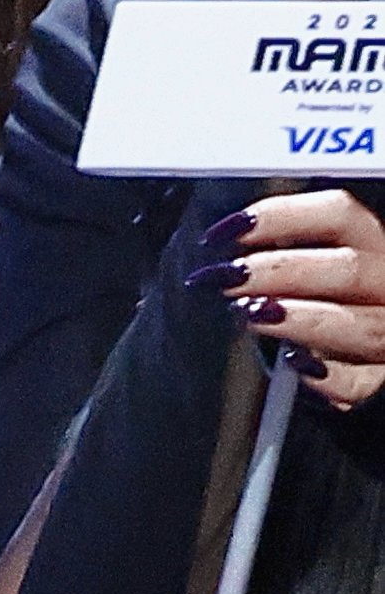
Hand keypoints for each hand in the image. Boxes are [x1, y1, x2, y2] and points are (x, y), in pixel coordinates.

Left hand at [185, 189, 384, 409]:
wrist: (338, 345)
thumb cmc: (312, 294)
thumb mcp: (301, 258)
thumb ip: (274, 245)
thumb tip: (223, 242)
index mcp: (367, 241)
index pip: (338, 211)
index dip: (280, 216)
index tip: (229, 230)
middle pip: (348, 269)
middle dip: (281, 271)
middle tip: (229, 277)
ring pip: (358, 326)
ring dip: (297, 319)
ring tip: (250, 314)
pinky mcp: (378, 379)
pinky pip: (356, 382)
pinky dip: (325, 376)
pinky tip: (294, 363)